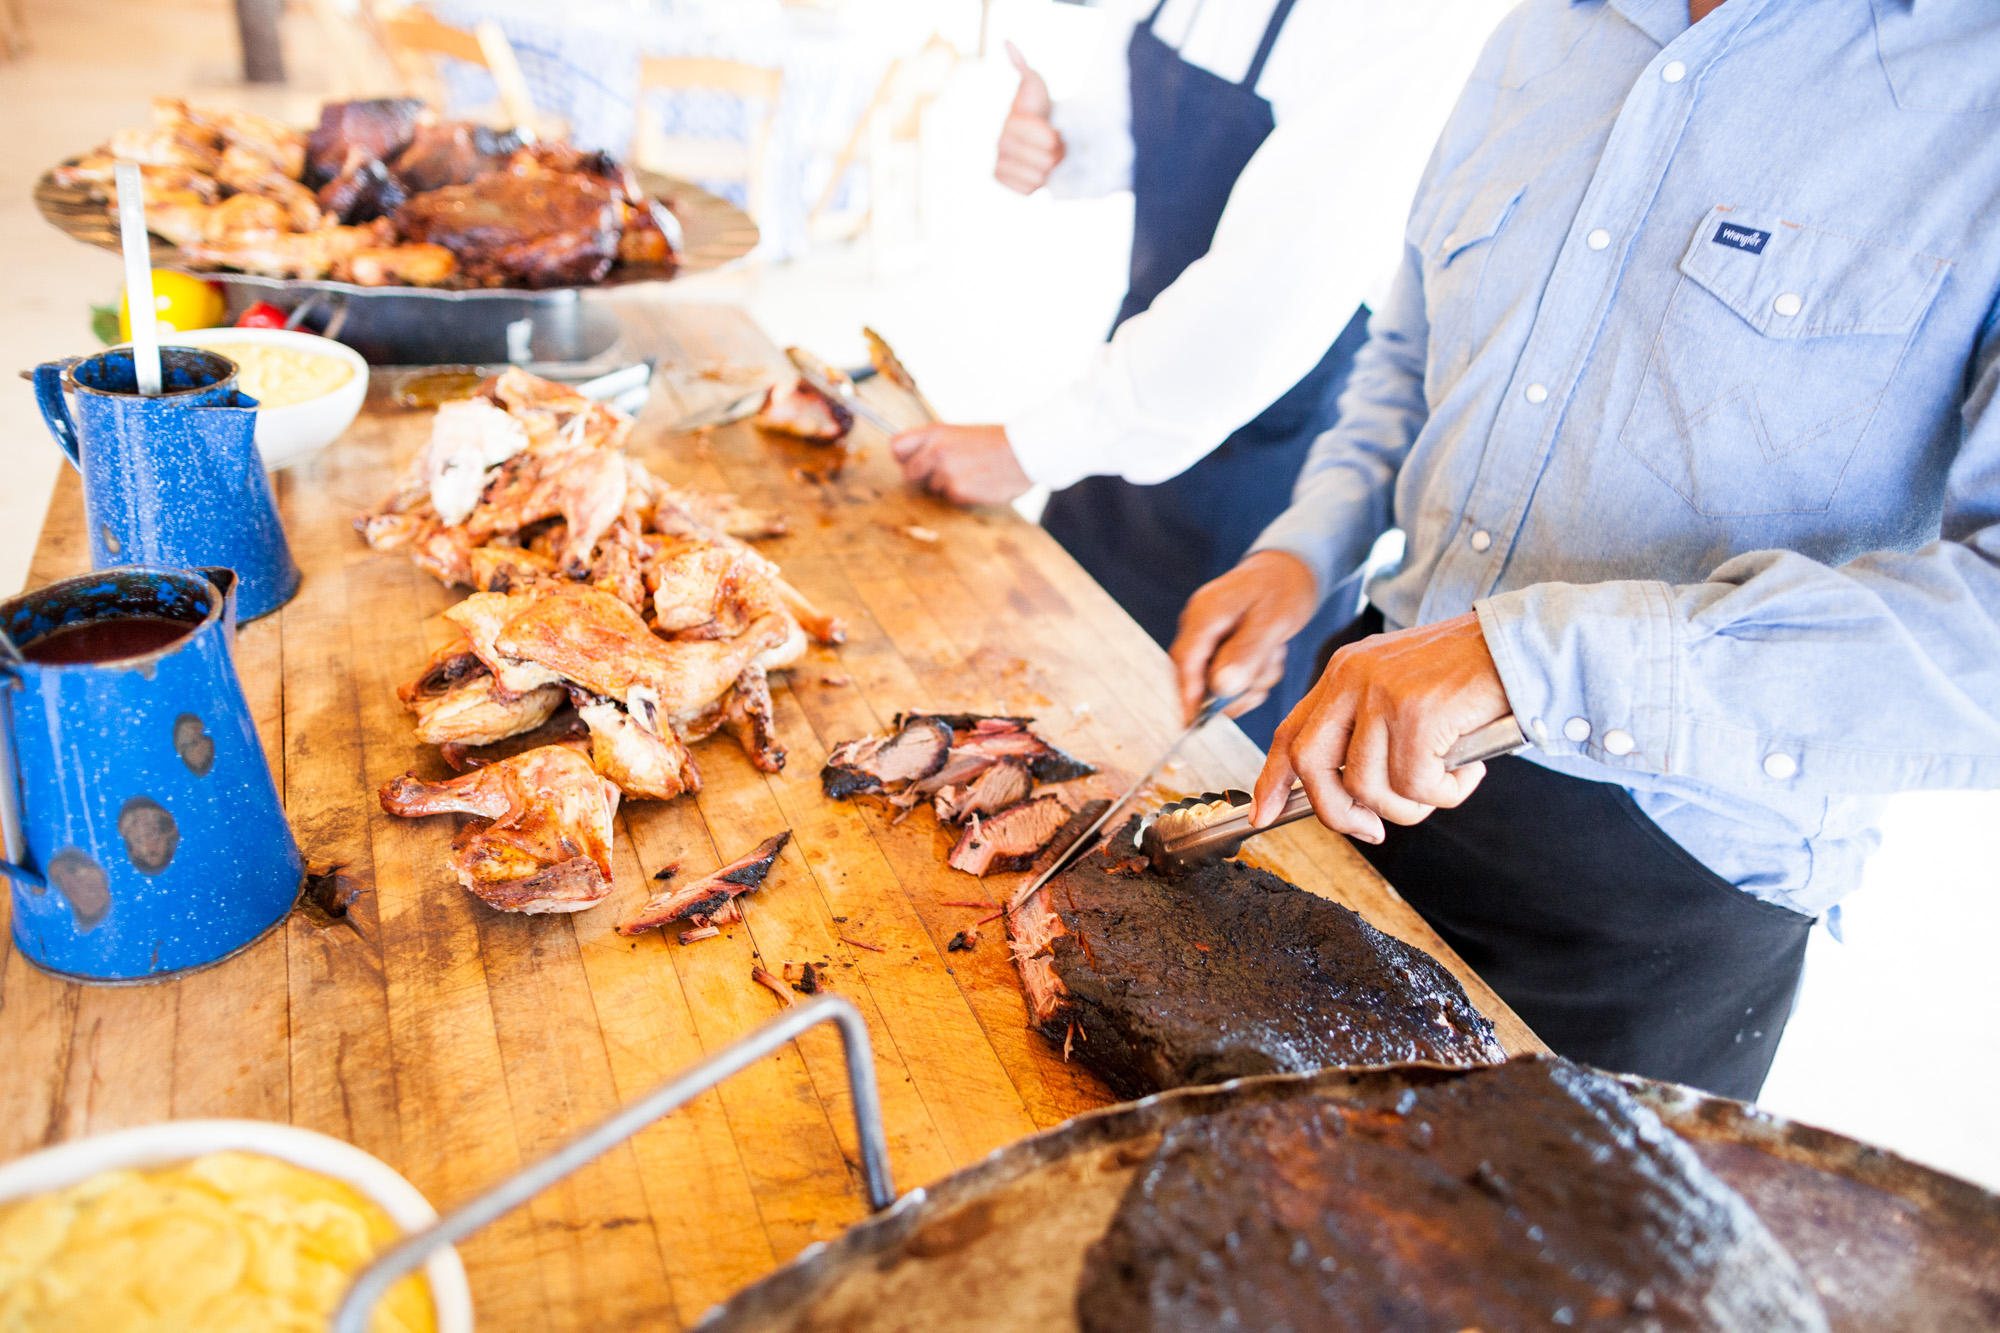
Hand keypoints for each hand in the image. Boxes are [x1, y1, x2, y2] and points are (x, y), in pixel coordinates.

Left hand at [889, 423, 1033, 504]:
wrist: (1025, 452)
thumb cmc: (995, 441)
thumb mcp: (960, 432)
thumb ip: (936, 444)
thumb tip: (916, 458)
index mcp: (935, 432)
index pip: (896, 447)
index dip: (903, 457)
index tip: (913, 461)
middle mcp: (935, 452)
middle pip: (908, 473)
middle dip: (922, 476)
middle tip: (945, 471)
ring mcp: (945, 473)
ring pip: (931, 488)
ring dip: (946, 485)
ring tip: (970, 473)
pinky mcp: (957, 491)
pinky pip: (950, 498)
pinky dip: (962, 494)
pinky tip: (978, 483)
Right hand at [995, 41, 1063, 193]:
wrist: (1038, 135)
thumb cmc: (1040, 109)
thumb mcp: (1037, 86)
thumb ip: (1023, 66)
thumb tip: (1006, 42)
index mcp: (1011, 123)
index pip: (1047, 142)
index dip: (1056, 139)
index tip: (1053, 130)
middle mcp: (999, 144)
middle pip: (1044, 162)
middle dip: (1055, 155)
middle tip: (1052, 147)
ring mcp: (998, 165)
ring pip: (1037, 179)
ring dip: (1047, 171)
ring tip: (1043, 159)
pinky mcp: (1003, 182)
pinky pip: (1028, 190)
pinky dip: (1036, 184)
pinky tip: (1033, 171)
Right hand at [1169, 550, 1319, 722]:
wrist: (1294, 566)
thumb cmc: (1284, 587)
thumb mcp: (1273, 622)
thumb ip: (1246, 653)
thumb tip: (1220, 688)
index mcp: (1205, 613)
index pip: (1184, 661)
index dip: (1187, 695)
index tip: (1192, 724)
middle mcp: (1200, 623)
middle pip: (1200, 674)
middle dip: (1234, 687)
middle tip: (1262, 686)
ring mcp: (1210, 632)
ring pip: (1220, 677)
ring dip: (1251, 678)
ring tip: (1273, 656)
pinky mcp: (1222, 641)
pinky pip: (1232, 670)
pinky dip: (1254, 671)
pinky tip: (1270, 653)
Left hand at [1252, 612, 1509, 844]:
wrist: (1524, 645)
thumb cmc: (1471, 676)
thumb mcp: (1403, 693)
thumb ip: (1370, 732)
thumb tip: (1352, 800)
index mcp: (1343, 673)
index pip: (1291, 733)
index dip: (1273, 781)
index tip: (1264, 815)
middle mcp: (1352, 678)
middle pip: (1312, 766)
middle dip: (1337, 813)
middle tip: (1372, 830)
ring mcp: (1381, 694)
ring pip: (1367, 786)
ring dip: (1408, 807)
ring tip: (1444, 786)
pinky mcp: (1416, 713)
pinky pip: (1416, 785)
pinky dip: (1445, 794)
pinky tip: (1467, 771)